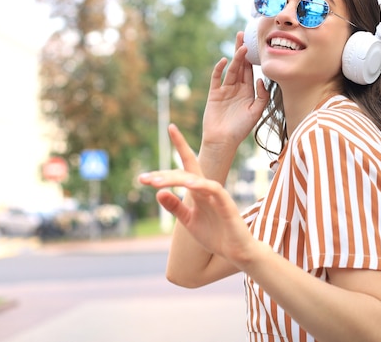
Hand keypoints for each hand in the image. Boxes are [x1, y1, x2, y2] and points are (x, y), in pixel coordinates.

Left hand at [139, 124, 253, 262]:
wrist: (237, 253)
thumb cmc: (216, 236)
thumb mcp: (188, 222)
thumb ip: (175, 207)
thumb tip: (158, 192)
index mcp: (198, 192)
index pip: (188, 165)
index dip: (180, 145)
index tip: (170, 126)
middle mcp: (207, 189)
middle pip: (186, 171)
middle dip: (164, 174)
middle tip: (143, 178)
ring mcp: (217, 195)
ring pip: (195, 179)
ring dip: (174, 179)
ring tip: (155, 182)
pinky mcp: (227, 205)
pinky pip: (213, 189)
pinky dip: (200, 185)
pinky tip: (188, 184)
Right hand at [201, 32, 268, 147]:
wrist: (223, 141)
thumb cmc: (241, 129)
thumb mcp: (256, 112)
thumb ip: (262, 96)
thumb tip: (261, 79)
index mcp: (248, 92)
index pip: (250, 71)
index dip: (253, 58)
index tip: (256, 45)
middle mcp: (236, 88)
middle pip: (239, 66)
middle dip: (242, 51)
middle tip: (244, 35)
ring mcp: (224, 90)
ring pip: (230, 70)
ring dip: (235, 58)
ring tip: (241, 46)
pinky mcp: (214, 94)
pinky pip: (216, 79)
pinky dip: (219, 69)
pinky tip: (224, 61)